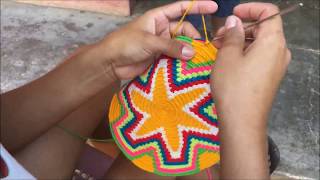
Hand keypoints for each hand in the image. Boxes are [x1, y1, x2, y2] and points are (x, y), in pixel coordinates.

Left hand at [95, 1, 216, 79]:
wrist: (111, 62)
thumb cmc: (125, 43)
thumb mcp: (149, 41)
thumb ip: (170, 46)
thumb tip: (192, 52)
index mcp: (158, 18)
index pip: (182, 8)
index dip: (198, 6)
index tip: (214, 7)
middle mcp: (162, 29)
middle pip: (184, 30)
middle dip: (193, 38)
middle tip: (201, 49)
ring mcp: (162, 44)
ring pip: (181, 46)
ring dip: (188, 52)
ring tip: (196, 60)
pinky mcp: (160, 58)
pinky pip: (175, 58)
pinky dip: (182, 62)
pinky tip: (189, 67)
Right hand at [211, 3, 290, 128]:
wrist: (242, 121)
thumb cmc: (234, 86)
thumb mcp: (227, 55)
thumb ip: (232, 33)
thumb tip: (235, 21)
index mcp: (273, 42)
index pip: (270, 12)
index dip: (251, 8)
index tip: (233, 14)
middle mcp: (280, 52)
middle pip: (264, 28)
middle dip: (241, 27)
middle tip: (218, 35)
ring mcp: (276, 66)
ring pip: (259, 44)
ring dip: (240, 41)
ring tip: (219, 48)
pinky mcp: (270, 77)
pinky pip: (259, 57)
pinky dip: (244, 53)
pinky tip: (227, 60)